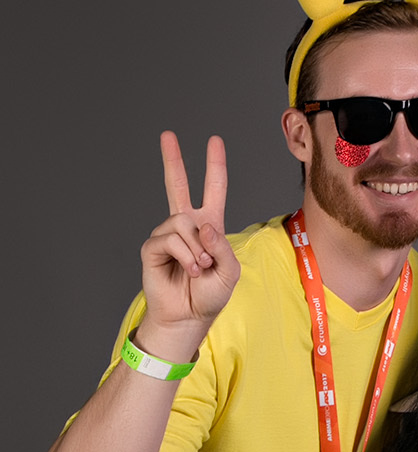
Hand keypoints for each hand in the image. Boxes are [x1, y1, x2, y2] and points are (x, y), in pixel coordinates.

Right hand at [136, 132, 240, 352]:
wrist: (188, 317)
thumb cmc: (210, 296)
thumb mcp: (230, 272)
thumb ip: (222, 246)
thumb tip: (202, 225)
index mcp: (208, 227)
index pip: (212, 190)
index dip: (214, 166)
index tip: (214, 141)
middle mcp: (186, 226)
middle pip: (177, 186)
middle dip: (173, 160)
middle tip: (168, 135)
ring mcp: (167, 235)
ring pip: (182, 223)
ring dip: (197, 249)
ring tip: (199, 268)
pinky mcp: (153, 247)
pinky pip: (170, 240)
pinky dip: (185, 256)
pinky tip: (188, 270)